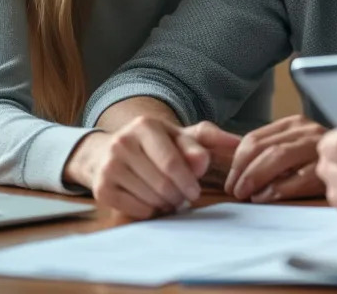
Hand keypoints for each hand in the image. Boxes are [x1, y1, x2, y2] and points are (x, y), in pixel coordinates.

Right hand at [64, 116, 230, 219]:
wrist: (107, 153)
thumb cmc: (154, 145)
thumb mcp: (179, 136)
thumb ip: (208, 139)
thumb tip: (236, 144)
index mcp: (145, 126)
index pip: (172, 162)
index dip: (188, 181)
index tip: (195, 192)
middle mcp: (122, 143)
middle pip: (162, 184)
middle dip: (179, 195)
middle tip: (184, 197)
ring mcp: (108, 166)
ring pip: (150, 198)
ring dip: (166, 204)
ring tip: (169, 197)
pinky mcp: (100, 188)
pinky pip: (135, 209)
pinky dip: (150, 210)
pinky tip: (152, 201)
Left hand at [224, 115, 327, 201]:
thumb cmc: (323, 162)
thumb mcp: (297, 149)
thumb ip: (272, 152)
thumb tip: (236, 172)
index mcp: (294, 123)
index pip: (254, 139)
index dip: (237, 162)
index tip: (231, 180)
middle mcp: (307, 130)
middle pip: (263, 148)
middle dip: (243, 172)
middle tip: (235, 190)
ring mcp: (320, 147)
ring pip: (277, 157)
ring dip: (256, 178)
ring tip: (247, 194)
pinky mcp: (331, 166)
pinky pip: (298, 177)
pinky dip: (277, 188)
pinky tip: (267, 197)